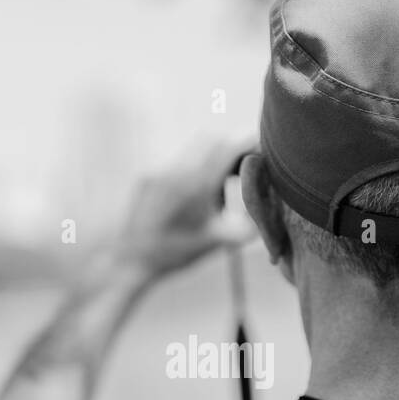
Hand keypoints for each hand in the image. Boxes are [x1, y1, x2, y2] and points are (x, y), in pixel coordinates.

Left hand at [118, 137, 256, 275]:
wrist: (129, 259)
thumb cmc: (174, 253)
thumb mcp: (216, 242)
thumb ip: (246, 228)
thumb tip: (270, 216)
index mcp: (197, 184)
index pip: (229, 147)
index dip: (250, 142)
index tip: (265, 149)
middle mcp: (178, 170)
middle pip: (212, 140)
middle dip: (233, 147)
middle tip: (247, 165)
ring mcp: (161, 171)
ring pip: (194, 149)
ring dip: (213, 158)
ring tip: (221, 187)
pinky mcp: (149, 177)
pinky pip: (179, 162)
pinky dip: (195, 169)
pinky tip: (196, 196)